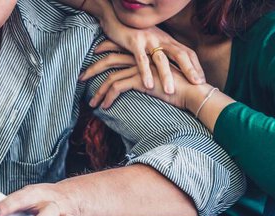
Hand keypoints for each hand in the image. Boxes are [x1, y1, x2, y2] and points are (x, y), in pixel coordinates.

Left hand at [84, 41, 198, 109]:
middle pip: (108, 59)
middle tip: (80, 79)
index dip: (104, 52)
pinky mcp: (141, 79)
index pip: (118, 49)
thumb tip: (140, 83)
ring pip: (110, 76)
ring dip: (98, 91)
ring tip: (92, 103)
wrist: (193, 90)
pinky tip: (104, 106)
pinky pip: (117, 87)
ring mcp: (140, 68)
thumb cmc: (180, 87)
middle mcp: (140, 58)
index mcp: (144, 55)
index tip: (93, 60)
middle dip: (92, 69)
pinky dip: (108, 97)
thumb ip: (148, 77)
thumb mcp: (160, 79)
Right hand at [87, 26, 204, 92]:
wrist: (116, 18)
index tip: (201, 81)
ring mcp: (148, 40)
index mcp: (168, 40)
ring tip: (170, 92)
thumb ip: (161, 52)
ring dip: (166, 76)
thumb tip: (171, 69)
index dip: (196, 66)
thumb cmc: (134, 33)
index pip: (187, 53)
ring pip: (161, 60)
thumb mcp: (152, 42)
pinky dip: (145, 73)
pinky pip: (141, 60)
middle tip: (197, 85)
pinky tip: (148, 85)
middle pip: (180, 55)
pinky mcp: (134, 42)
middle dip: (190, 70)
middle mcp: (161, 39)